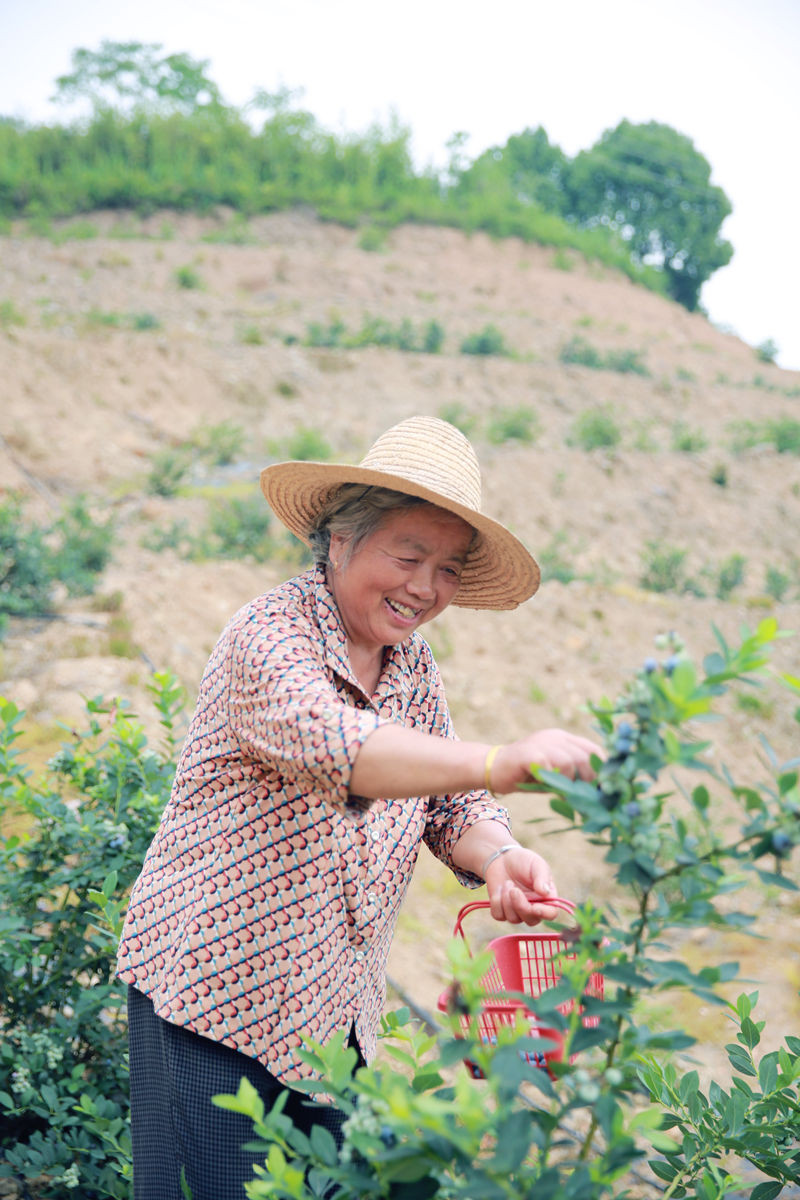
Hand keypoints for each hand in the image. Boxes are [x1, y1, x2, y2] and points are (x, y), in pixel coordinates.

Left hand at [485, 845, 560, 925]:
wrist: (502, 858)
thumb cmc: (523, 860)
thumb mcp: (536, 864)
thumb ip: (542, 877)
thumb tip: (545, 892)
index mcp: (546, 897)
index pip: (551, 913)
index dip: (544, 914)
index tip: (535, 907)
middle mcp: (533, 907)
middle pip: (531, 920)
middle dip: (520, 906)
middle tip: (514, 889)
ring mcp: (517, 911)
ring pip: (513, 919)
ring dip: (507, 900)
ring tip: (507, 883)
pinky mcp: (503, 911)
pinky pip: (499, 915)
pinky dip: (497, 902)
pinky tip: (500, 889)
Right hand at [488, 729, 602, 795]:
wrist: (493, 768)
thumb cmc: (527, 775)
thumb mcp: (556, 775)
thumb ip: (574, 777)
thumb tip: (599, 793)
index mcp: (564, 739)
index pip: (594, 750)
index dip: (600, 770)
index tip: (598, 788)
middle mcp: (556, 737)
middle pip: (585, 757)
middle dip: (586, 780)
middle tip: (577, 794)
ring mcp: (541, 743)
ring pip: (569, 762)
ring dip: (567, 782)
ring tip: (558, 791)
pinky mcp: (529, 753)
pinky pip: (548, 767)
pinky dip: (549, 780)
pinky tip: (543, 784)